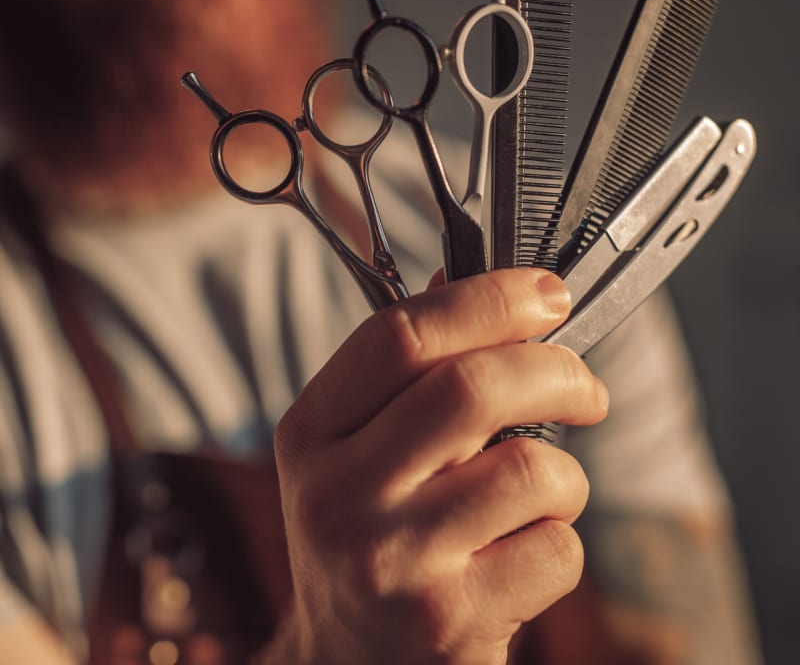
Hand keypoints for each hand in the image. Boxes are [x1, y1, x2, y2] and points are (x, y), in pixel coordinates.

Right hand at [273, 269, 607, 664]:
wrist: (350, 659)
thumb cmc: (369, 533)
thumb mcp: (359, 444)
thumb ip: (409, 364)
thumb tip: (467, 277)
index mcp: (313, 431)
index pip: (401, 336)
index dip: (487, 300)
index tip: (546, 294)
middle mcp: (338, 493)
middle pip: (473, 389)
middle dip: (557, 371)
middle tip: (583, 386)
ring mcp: (390, 563)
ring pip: (532, 471)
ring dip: (565, 472)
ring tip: (544, 490)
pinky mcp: (448, 623)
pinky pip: (556, 548)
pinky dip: (561, 538)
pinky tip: (522, 552)